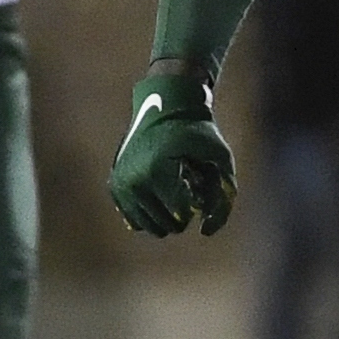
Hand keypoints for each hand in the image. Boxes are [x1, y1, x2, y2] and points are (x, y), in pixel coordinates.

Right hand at [109, 70, 237, 236]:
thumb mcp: (221, 157)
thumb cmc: (197, 132)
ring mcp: (120, 185)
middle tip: (187, 181)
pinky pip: (135, 220)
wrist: (164, 105)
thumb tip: (206, 232)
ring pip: (150, 227)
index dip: (198, 202)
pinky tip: (161, 190)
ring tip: (175, 186)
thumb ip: (224, 196)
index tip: (198, 178)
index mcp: (157, 171)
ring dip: (168, 213)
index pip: (182, 214)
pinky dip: (151, 212)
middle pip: (166, 225)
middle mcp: (133, 181)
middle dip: (184, 210)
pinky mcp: (114, 187)